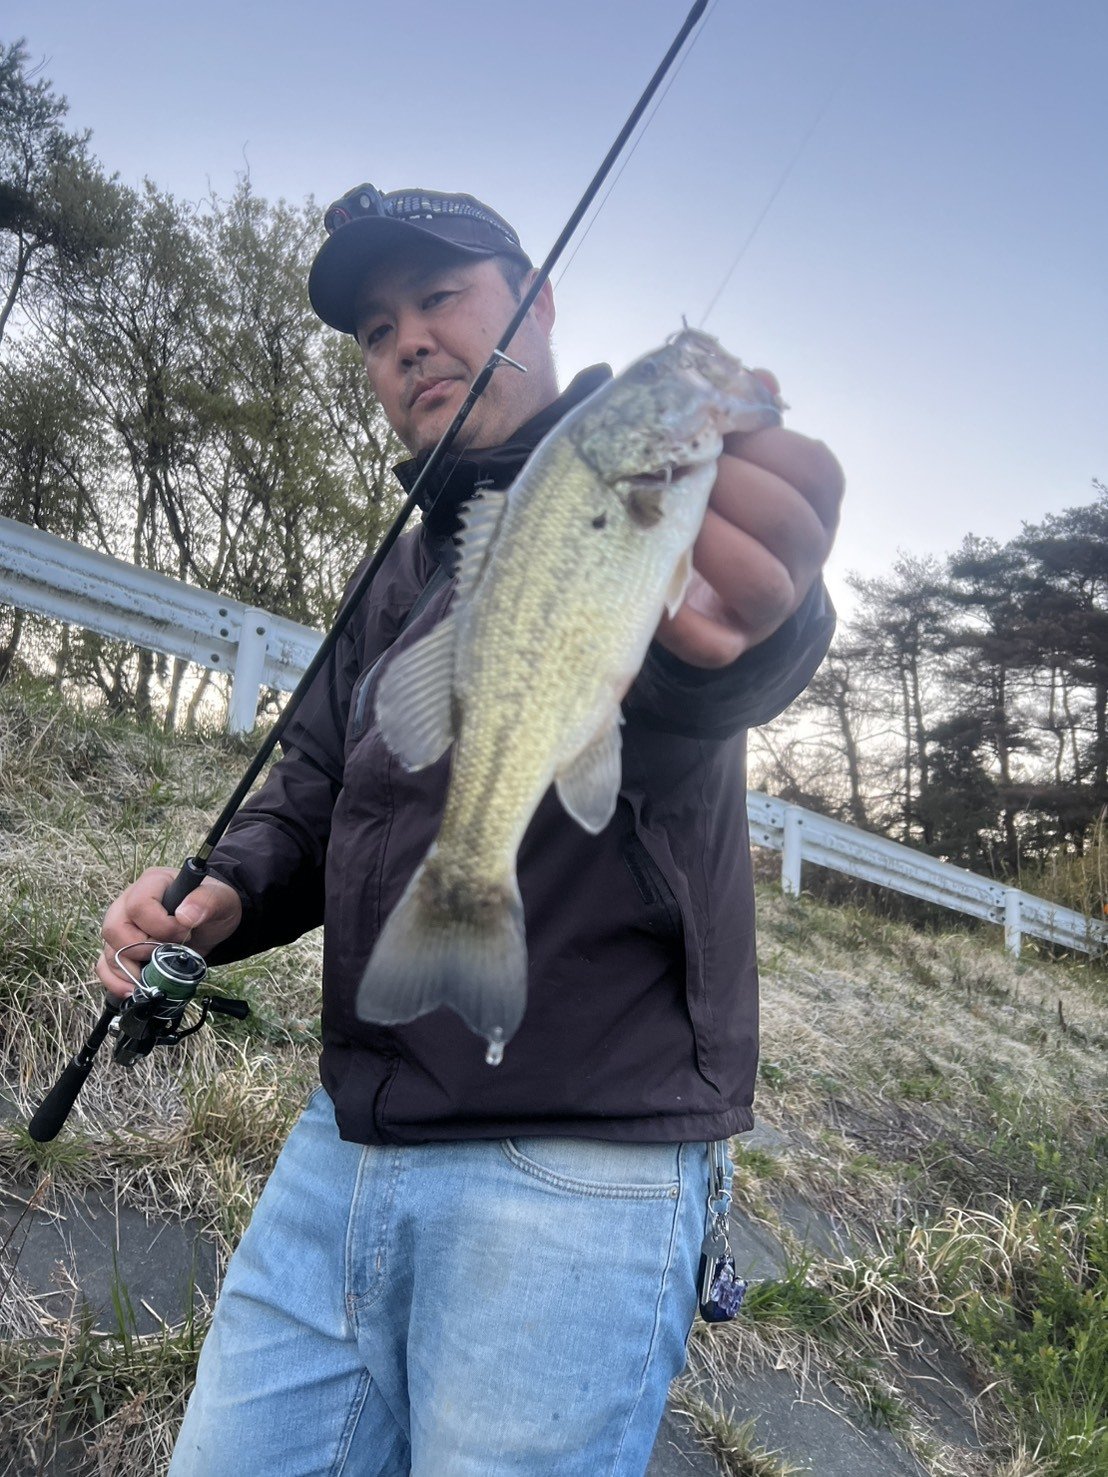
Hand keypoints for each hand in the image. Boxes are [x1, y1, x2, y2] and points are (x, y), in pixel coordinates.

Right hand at [96, 867, 242, 999]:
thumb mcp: (221, 899)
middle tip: (167, 954)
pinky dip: (116, 981)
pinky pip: (105, 966)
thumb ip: (207, 902)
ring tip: (152, 980)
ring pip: (108, 950)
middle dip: (142, 949)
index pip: (138, 906)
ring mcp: (122, 926)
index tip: (184, 932)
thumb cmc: (213, 905)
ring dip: (128, 970)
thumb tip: (184, 915)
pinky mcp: (122, 948)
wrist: (213, 922)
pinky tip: (134, 990)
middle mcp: (129, 903)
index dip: (160, 926)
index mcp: (152, 883)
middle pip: (114, 928)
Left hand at [656, 381, 843, 667]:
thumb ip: (742, 417)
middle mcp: (805, 557)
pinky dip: (684, 622)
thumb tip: (757, 377)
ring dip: (713, 546)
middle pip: (791, 522)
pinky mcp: (728, 646)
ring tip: (669, 521)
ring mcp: (770, 608)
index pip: (816, 470)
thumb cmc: (716, 500)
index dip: (767, 446)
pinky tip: (656, 589)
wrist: (699, 581)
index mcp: (814, 503)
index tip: (718, 432)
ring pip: (764, 583)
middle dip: (733, 490)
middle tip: (686, 472)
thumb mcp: (734, 454)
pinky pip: (716, 645)